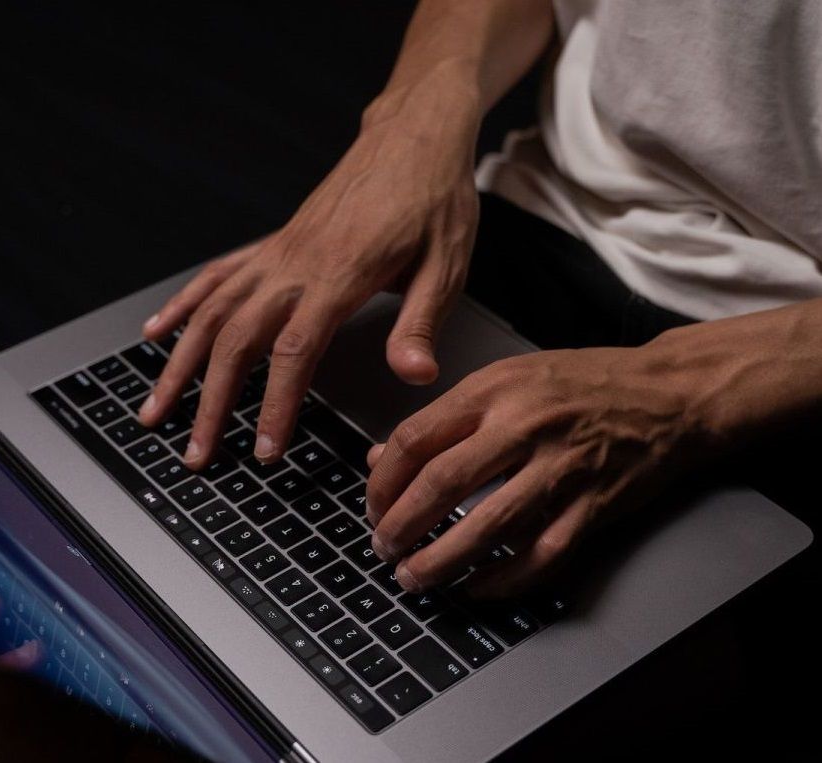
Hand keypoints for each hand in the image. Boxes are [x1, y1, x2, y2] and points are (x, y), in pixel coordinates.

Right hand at [139, 68, 480, 466]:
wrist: (414, 134)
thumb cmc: (434, 198)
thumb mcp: (445, 264)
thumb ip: (420, 324)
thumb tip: (415, 376)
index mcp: (339, 276)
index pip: (293, 352)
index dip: (273, 406)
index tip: (261, 450)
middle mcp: (295, 265)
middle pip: (236, 340)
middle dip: (210, 402)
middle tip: (196, 452)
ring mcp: (278, 252)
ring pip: (212, 311)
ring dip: (180, 364)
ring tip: (155, 408)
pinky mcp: (274, 242)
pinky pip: (217, 275)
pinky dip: (183, 305)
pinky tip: (158, 330)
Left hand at [365, 345, 711, 598]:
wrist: (667, 393)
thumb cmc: (584, 382)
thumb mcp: (508, 377)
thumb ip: (446, 416)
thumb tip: (382, 457)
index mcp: (495, 390)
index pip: (416, 438)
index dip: (382, 481)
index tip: (372, 505)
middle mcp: (524, 427)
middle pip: (442, 484)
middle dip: (401, 525)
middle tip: (383, 548)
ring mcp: (561, 468)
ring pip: (488, 526)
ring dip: (441, 560)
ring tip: (414, 577)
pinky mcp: (594, 505)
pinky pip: (542, 554)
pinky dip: (504, 579)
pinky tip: (477, 587)